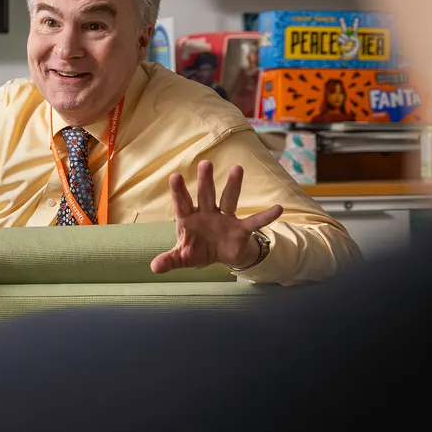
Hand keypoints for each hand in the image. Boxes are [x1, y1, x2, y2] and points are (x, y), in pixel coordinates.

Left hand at [151, 161, 282, 273]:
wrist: (220, 256)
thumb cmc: (197, 250)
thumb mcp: (183, 257)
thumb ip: (170, 260)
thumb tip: (154, 268)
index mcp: (189, 219)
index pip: (182, 204)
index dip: (178, 192)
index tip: (174, 176)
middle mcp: (206, 213)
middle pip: (205, 195)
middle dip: (205, 181)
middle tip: (205, 163)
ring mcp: (224, 218)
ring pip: (228, 199)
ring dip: (233, 185)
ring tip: (237, 168)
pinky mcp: (240, 228)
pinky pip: (254, 221)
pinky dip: (265, 216)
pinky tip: (278, 209)